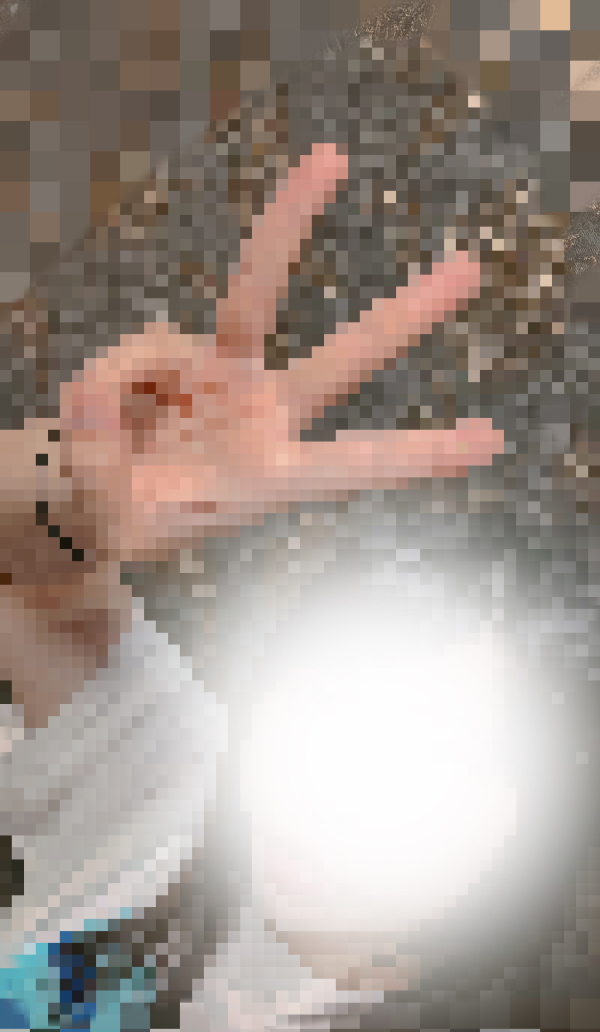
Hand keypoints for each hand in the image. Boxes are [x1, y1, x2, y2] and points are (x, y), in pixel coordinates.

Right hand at [59, 142, 502, 566]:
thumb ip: (98, 458)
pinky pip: (151, 341)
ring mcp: (233, 379)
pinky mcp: (194, 353)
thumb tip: (94, 394)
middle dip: (404, 317)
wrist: (101, 500)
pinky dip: (114, 375)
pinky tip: (109, 411)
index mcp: (267, 478)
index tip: (490, 443)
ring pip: (252, 295)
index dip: (418, 454)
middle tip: (471, 271)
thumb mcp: (106, 514)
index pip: (350, 463)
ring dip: (275, 236)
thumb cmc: (124, 519)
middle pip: (343, 361)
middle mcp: (266, 419)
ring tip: (107, 416)